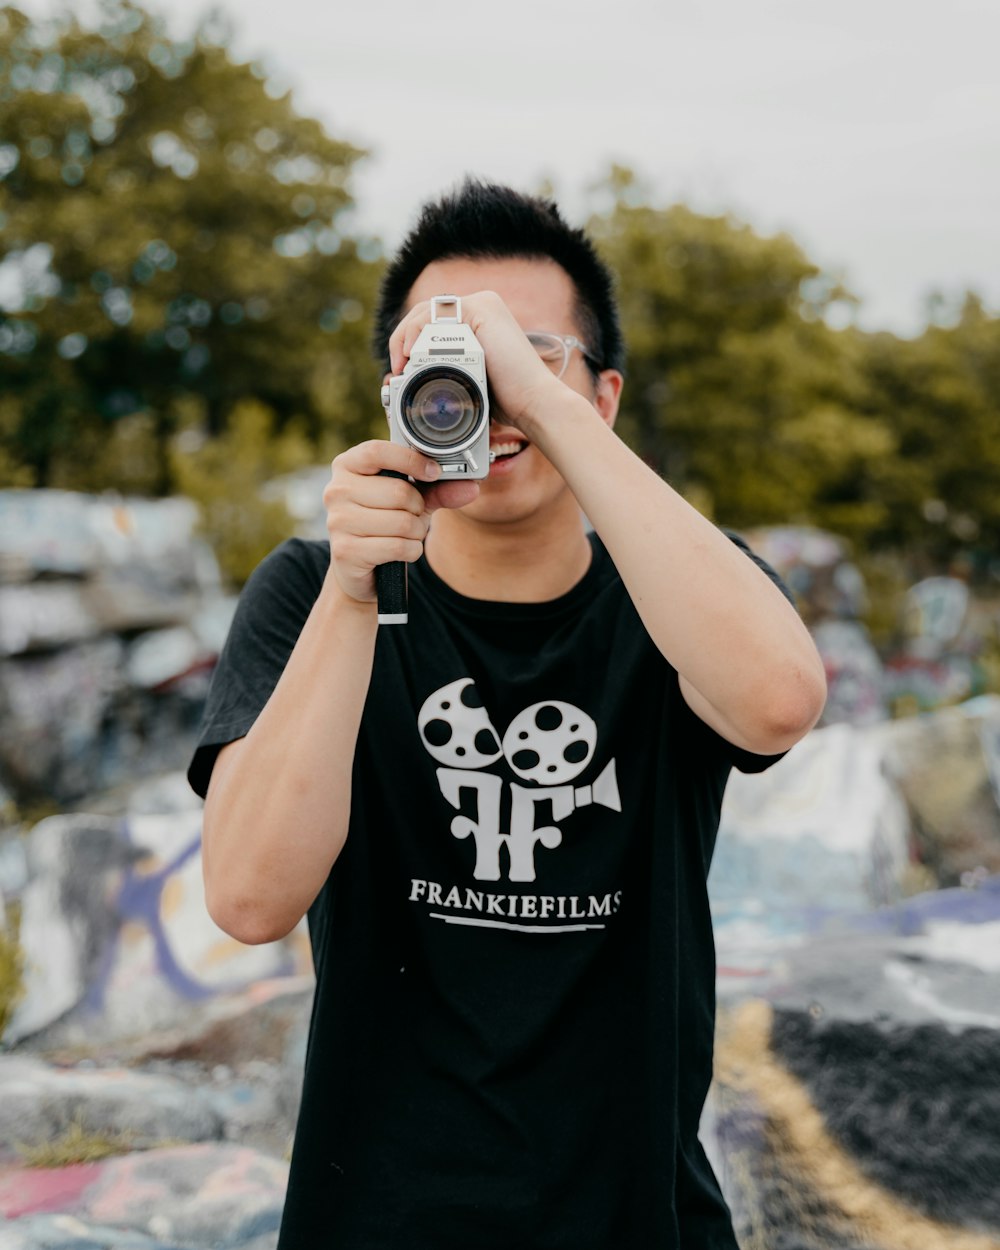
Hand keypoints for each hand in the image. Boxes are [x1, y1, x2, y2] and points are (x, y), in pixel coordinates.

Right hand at [322, 440, 477, 603]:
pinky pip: (398, 546)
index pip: (378, 451)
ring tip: (405, 533)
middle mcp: (336, 490)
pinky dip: (411, 550)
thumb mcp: (413, 499)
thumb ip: (439, 490)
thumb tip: (471, 488)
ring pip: (402, 522)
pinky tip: (401, 550)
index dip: (411, 460)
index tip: (433, 471)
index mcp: (347, 465)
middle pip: (398, 492)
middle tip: (414, 514)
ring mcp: (337, 521)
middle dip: (418, 508)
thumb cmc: (385, 522)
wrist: (358, 566)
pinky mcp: (345, 551)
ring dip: (416, 532)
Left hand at [388, 291, 562, 435]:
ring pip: (426, 311)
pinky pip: (435, 315)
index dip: (410, 342)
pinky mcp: (480, 309)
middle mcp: (481, 307)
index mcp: (478, 320)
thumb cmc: (506, 400)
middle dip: (404, 340)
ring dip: (406, 337)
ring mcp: (481, 305)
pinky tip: (412, 355)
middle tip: (397, 370)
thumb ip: (450, 369)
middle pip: (425, 313)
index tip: (402, 371)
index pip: (432, 321)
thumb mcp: (470, 381)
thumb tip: (414, 376)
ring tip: (402, 366)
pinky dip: (416, 333)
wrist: (532, 404)